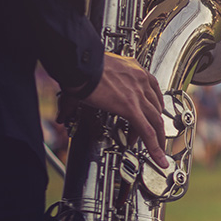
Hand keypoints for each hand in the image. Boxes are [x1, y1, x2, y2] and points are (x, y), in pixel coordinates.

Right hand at [71, 53, 167, 167]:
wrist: (79, 63)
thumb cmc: (82, 66)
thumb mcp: (91, 77)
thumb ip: (84, 95)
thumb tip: (63, 115)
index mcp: (134, 70)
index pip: (152, 92)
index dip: (152, 107)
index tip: (150, 116)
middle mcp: (141, 81)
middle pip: (156, 108)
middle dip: (157, 125)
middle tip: (155, 137)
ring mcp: (138, 94)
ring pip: (155, 121)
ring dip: (157, 138)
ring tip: (157, 151)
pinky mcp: (130, 107)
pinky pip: (147, 131)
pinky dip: (154, 146)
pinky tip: (157, 157)